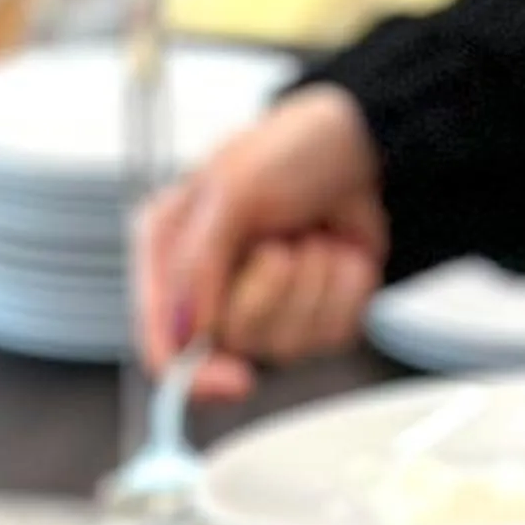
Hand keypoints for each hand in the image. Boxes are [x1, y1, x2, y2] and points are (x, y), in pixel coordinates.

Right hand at [136, 86, 387, 401]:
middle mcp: (208, 293)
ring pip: (283, 347)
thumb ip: (198, 263)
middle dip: (266, 295)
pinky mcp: (311, 321)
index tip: (236, 379)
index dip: (195, 377)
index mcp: (170, 257)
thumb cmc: (290, 151)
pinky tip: (336, 252)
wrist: (363, 145)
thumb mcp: (231, 189)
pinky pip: (328, 336)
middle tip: (279, 244)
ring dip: (309, 285)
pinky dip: (341, 291)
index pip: (162, 349)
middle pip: (229, 350)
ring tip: (310, 238)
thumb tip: (188, 332)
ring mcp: (262, 313)